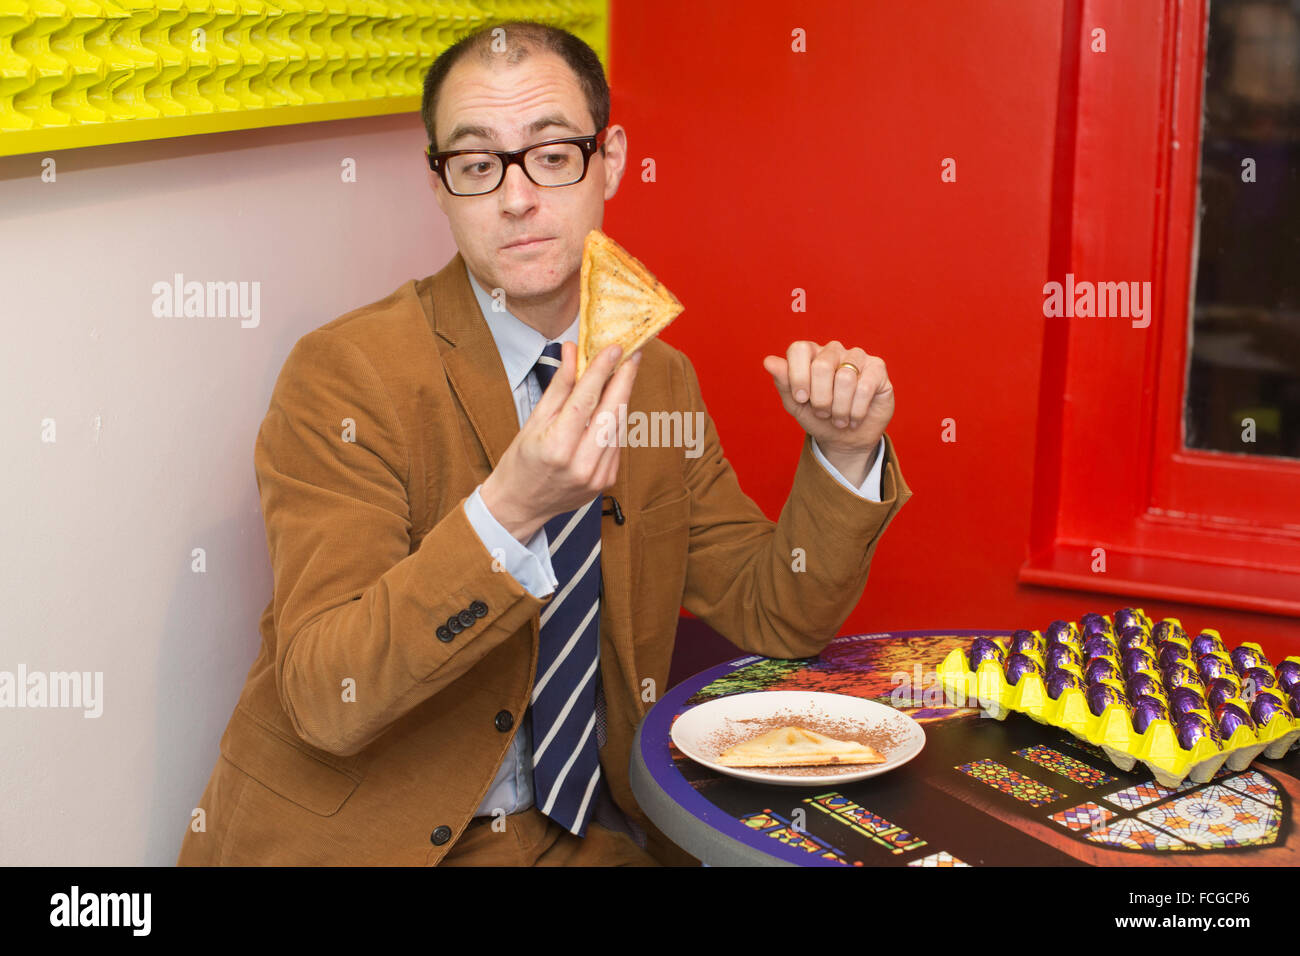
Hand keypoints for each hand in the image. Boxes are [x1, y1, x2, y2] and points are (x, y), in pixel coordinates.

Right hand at [481, 342, 640, 542]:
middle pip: (611, 413)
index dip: (602, 371)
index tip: (613, 349)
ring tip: (623, 374)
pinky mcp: (607, 481)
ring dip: (623, 398)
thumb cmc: (521, 462)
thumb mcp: (533, 421)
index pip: (586, 400)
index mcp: (557, 447)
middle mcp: (581, 464)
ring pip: (619, 427)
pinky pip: (617, 443)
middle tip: (631, 355)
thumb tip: (573, 353)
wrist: (521, 505)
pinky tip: (613, 406)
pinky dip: (616, 422)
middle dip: (624, 380)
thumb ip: (559, 387)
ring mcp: (597, 476)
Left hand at [763, 340, 893, 463]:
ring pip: (845, 378)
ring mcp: (857, 356)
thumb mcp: (796, 405)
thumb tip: (769, 361)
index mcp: (810, 354)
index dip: (798, 376)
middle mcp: (833, 350)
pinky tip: (855, 418)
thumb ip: (784, 382)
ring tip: (839, 419)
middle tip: (823, 413)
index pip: (798, 349)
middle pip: (822, 365)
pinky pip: (865, 386)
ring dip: (840, 408)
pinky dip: (857, 410)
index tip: (801, 399)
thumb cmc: (818, 417)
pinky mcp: (878, 368)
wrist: (845, 439)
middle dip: (820, 399)